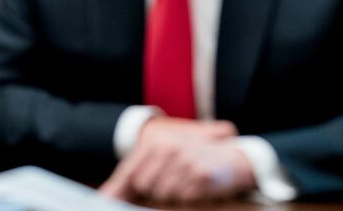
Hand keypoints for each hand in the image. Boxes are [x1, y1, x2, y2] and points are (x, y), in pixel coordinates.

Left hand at [99, 118, 254, 203]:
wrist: (236, 157)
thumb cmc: (195, 160)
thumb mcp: (166, 160)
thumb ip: (136, 176)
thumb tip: (107, 196)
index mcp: (156, 140)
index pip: (130, 172)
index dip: (120, 190)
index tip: (106, 201)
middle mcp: (169, 147)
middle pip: (144, 186)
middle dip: (155, 191)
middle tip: (173, 181)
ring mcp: (184, 160)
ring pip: (163, 194)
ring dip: (174, 194)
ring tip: (187, 181)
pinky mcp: (199, 174)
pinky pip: (182, 198)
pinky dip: (189, 197)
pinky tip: (198, 185)